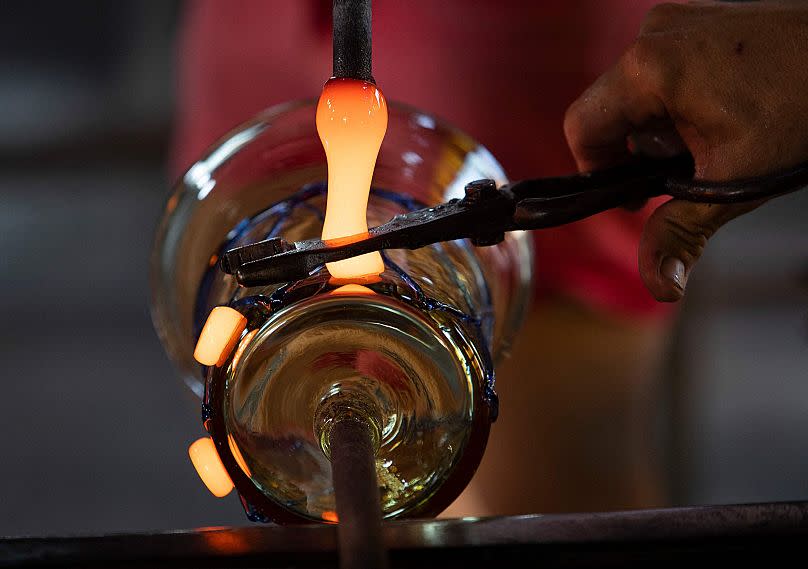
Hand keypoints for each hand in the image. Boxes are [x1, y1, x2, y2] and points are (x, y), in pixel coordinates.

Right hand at [564, 1, 807, 300]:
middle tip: (688, 168)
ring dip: (662, 128)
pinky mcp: (697, 18)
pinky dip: (681, 102)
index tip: (635, 195)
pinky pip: (664, 71)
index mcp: (649, 69)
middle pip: (610, 112)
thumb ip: (682, 231)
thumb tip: (659, 284)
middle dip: (641, 151)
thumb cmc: (805, 104)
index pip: (583, 128)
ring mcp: (677, 20)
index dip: (597, 171)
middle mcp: (654, 34)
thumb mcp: (735, 181)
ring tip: (713, 139)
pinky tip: (722, 113)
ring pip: (638, 94)